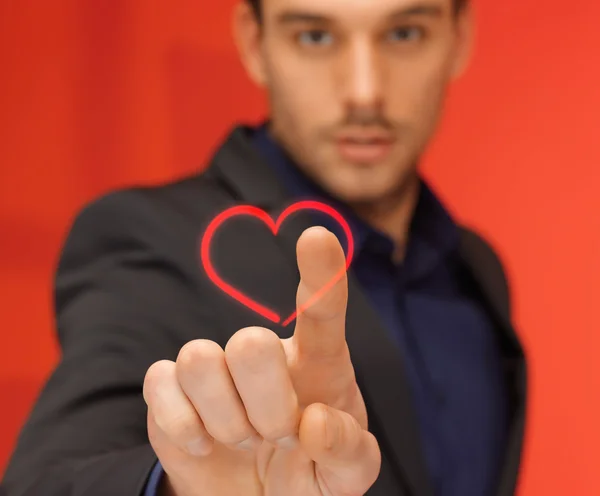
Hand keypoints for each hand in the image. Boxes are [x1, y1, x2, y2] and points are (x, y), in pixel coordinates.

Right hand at [142, 226, 380, 495]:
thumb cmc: (308, 474)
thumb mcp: (344, 476)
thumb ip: (349, 452)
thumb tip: (313, 422)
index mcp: (317, 364)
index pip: (322, 311)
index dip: (320, 274)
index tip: (315, 237)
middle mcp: (265, 352)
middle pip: (251, 344)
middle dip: (266, 409)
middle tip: (278, 435)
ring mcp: (214, 365)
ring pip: (200, 360)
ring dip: (226, 422)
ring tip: (244, 439)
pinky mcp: (170, 386)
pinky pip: (160, 384)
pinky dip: (184, 429)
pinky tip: (203, 444)